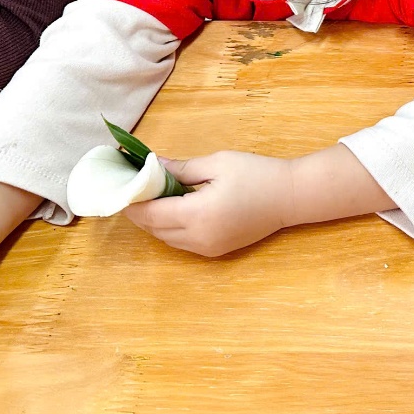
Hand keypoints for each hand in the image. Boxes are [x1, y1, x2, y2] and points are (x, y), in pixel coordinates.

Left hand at [124, 151, 294, 257]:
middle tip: (135, 188)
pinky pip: (182, 242)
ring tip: (153, 197)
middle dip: (140, 211)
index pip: (150, 215)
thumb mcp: (217, 163)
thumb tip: (153, 167)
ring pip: (166, 239)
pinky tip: (174, 209)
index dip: (132, 203)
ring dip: (155, 221)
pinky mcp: (216, 251)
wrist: (291, 197)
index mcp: (198, 215)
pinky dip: (171, 228)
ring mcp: (208, 248)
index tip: (121, 186)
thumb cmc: (257, 174)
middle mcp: (199, 238)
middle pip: (154, 230)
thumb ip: (182, 168)